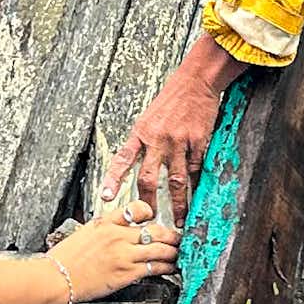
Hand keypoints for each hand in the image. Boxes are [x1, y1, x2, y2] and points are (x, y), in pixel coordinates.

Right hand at [51, 205, 179, 303]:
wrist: (56, 277)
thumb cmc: (65, 259)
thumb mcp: (84, 233)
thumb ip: (105, 231)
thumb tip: (119, 234)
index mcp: (106, 222)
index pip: (136, 208)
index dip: (150, 213)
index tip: (155, 219)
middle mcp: (117, 235)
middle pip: (155, 229)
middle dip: (171, 235)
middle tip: (178, 239)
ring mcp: (123, 254)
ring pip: (159, 249)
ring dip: (172, 252)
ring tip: (177, 254)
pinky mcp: (126, 273)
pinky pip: (154, 267)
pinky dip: (166, 267)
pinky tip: (170, 268)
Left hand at [106, 36, 232, 210]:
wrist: (195, 83)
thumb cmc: (171, 101)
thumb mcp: (149, 118)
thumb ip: (143, 141)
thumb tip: (136, 163)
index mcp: (141, 132)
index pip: (123, 159)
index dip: (113, 180)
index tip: (106, 197)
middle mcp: (157, 139)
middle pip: (148, 178)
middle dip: (147, 203)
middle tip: (149, 219)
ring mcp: (178, 142)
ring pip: (175, 182)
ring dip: (177, 205)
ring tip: (179, 220)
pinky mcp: (197, 143)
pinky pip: (195, 171)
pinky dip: (195, 188)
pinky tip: (196, 200)